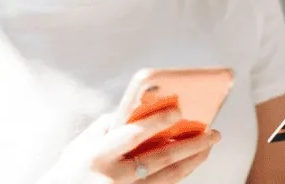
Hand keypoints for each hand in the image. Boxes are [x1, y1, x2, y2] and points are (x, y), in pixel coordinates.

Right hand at [36, 81, 222, 183]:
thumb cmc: (70, 169)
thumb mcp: (80, 145)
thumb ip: (107, 126)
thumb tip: (140, 107)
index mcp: (97, 156)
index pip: (133, 135)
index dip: (157, 122)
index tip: (179, 110)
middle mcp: (113, 177)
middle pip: (161, 159)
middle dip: (192, 145)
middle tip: (213, 132)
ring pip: (168, 178)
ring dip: (192, 161)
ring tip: (208, 146)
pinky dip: (179, 174)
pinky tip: (190, 162)